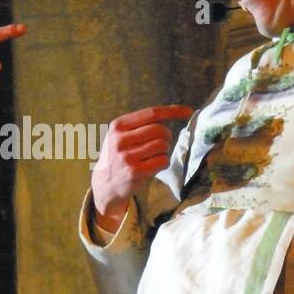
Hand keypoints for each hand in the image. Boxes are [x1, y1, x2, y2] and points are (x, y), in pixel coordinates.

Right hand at [90, 104, 192, 233]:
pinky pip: (162, 161)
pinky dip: (163, 162)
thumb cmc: (119, 155)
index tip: (188, 111)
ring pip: (162, 145)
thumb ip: (143, 123)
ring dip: (165, 150)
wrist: (105, 184)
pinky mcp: (135, 172)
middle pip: (160, 130)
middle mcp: (120, 140)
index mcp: (118, 125)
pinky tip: (154, 165)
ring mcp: (127, 157)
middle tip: (162, 144)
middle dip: (167, 136)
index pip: (151, 113)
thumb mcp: (122, 135)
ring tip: (155, 155)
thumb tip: (176, 110)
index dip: (172, 111)